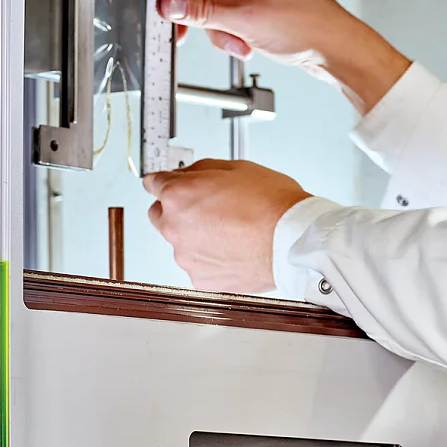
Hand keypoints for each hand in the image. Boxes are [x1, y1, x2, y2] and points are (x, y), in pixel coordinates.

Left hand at [144, 159, 311, 293]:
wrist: (293, 241)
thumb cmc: (272, 205)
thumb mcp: (235, 168)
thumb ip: (199, 170)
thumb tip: (185, 173)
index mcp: (178, 195)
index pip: (153, 184)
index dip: (165, 182)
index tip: (170, 185)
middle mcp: (175, 227)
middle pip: (161, 215)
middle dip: (177, 210)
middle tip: (206, 208)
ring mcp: (187, 256)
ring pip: (182, 243)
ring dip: (197, 236)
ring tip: (229, 231)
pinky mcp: (202, 279)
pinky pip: (199, 265)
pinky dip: (210, 258)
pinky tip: (232, 249)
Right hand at [158, 0, 410, 112]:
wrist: (335, 49)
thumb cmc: (308, 25)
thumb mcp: (246, 19)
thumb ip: (202, 11)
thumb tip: (170, 4)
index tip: (164, 5)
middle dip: (196, 11)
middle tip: (183, 30)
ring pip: (211, 2)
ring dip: (217, 28)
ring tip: (236, 43)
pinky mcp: (255, 2)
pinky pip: (225, 14)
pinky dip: (229, 33)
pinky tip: (244, 45)